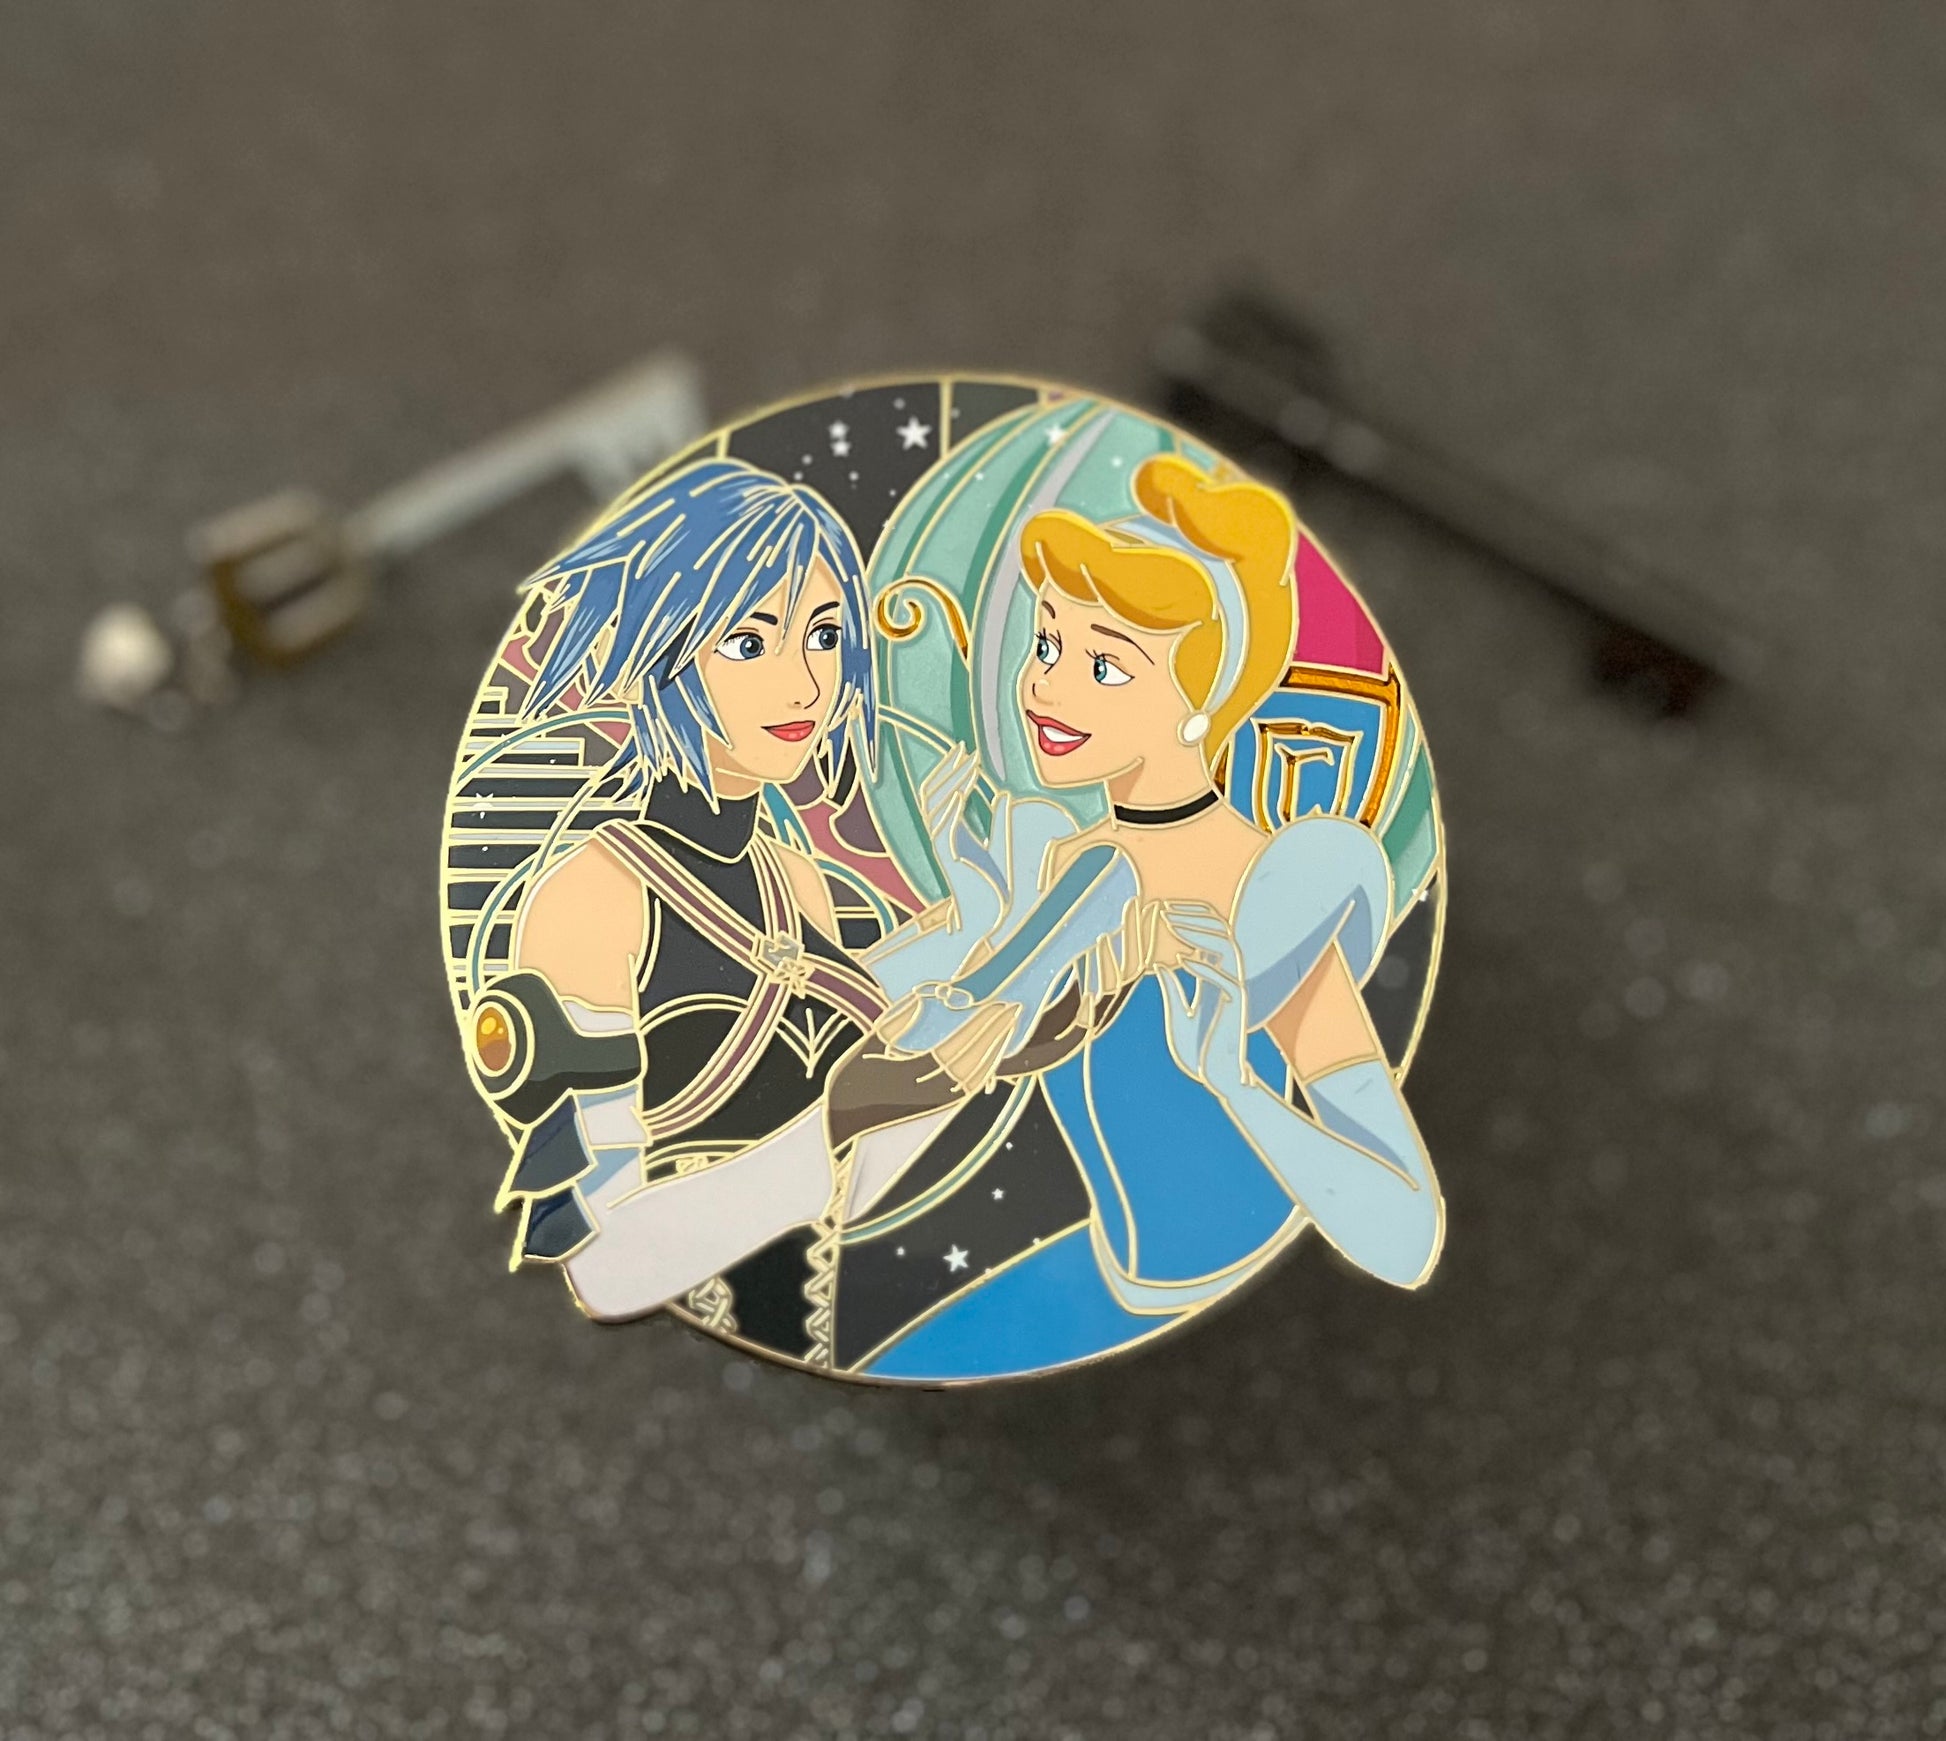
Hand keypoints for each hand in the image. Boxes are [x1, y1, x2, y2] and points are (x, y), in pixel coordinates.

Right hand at [918, 745, 1005, 939]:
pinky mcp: (951, 860)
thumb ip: (999, 821)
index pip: (940, 793)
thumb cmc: (990, 886)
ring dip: (953, 783)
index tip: (965, 750)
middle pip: (932, 794)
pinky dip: (951, 810)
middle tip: (964, 749)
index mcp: (949, 832)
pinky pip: (944, 830)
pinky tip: (962, 793)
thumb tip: (1004, 795)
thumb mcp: (997, 845)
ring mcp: (944, 848)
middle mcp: (941, 837)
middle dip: (948, 770)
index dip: (950, 770)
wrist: (985, 917)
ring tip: (970, 764)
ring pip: (937, 807)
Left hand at [1157, 902, 1248, 1095]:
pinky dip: (1204, 968)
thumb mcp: (1178, 1015)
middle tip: (1165, 908)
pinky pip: (1225, 982)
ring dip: (1199, 933)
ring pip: (1227, 949)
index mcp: (1213, 978)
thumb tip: (1158, 966)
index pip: (1209, 935)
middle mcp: (1226, 979)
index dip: (1190, 917)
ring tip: (1172, 923)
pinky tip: (1181, 960)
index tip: (1164, 908)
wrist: (1215, 1080)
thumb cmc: (1199, 1050)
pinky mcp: (1236, 1010)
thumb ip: (1172, 990)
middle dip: (1193, 916)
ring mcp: (1233, 992)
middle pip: (1220, 933)